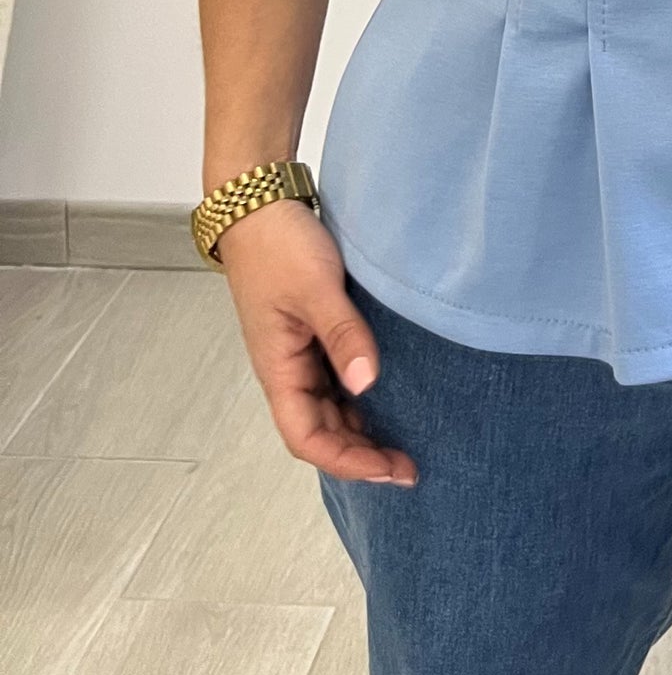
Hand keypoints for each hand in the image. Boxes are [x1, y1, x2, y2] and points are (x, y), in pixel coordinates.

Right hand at [216, 198, 416, 485]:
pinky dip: (358, 399)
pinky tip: (387, 398)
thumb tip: (367, 384)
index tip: (391, 469)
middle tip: (410, 466)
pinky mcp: (310, 333)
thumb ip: (343, 334)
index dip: (347, 461)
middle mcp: (286, 370)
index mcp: (278, 369)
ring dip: (361, 431)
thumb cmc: (280, 246)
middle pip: (320, 431)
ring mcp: (298, 353)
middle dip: (361, 454)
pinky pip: (334, 381)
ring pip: (328, 409)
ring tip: (404, 441)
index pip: (307, 438)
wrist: (258, 205)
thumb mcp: (317, 289)